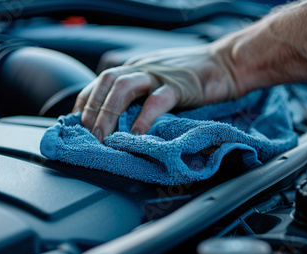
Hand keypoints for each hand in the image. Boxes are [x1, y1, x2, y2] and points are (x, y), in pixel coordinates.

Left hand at [73, 45, 238, 141]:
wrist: (228, 63)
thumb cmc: (195, 77)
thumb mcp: (160, 82)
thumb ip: (142, 95)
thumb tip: (124, 121)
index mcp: (135, 68)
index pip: (100, 83)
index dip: (84, 105)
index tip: (78, 127)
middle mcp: (142, 68)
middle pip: (105, 84)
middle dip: (91, 111)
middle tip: (87, 138)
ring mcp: (159, 75)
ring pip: (123, 89)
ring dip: (108, 114)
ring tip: (104, 138)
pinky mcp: (179, 85)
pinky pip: (156, 100)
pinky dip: (143, 118)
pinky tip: (137, 135)